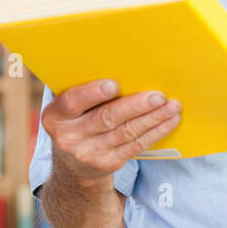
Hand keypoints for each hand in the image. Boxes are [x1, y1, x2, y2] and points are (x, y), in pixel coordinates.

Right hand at [42, 78, 181, 186]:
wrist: (74, 164)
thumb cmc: (77, 120)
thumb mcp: (70, 108)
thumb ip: (84, 90)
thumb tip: (121, 63)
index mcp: (55, 117)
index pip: (72, 103)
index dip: (92, 93)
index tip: (115, 84)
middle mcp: (68, 137)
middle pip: (106, 119)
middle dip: (135, 106)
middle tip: (158, 95)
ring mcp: (89, 154)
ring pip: (126, 133)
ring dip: (153, 118)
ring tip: (172, 106)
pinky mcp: (108, 164)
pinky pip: (136, 145)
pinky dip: (155, 132)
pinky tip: (169, 120)